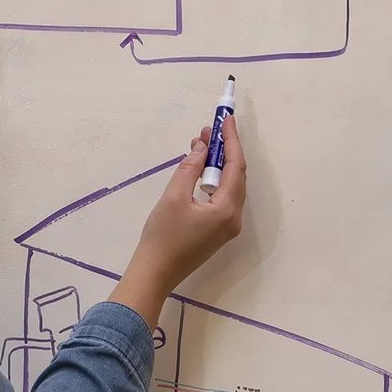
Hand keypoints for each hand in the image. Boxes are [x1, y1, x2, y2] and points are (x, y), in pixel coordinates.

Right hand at [111, 115, 245, 322]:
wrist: (155, 273)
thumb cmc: (162, 235)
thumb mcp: (174, 195)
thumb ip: (191, 167)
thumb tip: (203, 146)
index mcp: (227, 209)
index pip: (236, 166)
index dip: (231, 139)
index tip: (225, 118)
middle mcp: (234, 218)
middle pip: (236, 176)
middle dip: (224, 150)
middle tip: (208, 129)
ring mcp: (227, 227)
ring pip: (229, 187)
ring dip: (218, 165)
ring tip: (201, 144)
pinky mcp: (217, 231)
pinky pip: (222, 198)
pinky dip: (213, 181)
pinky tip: (200, 169)